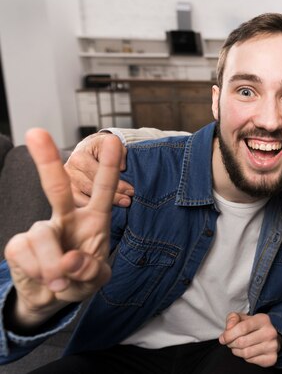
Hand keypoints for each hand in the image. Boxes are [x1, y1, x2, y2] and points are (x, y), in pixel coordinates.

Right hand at [3, 129, 121, 330]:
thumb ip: (90, 271)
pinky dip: (38, 272)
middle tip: (35, 133)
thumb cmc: (81, 278)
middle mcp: (66, 217)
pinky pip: (25, 254)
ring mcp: (41, 228)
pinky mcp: (18, 244)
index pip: (103, 190)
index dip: (108, 167)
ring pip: (43, 237)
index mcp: (94, 219)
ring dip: (53, 266)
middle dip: (46, 160)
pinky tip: (44, 278)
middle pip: (57, 187)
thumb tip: (69, 259)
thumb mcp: (96, 279)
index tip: (113, 141)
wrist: (52, 298)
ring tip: (60, 282)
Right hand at [64, 132, 132, 206]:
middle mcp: (69, 171)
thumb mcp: (111, 143)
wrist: (88, 150)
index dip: (116, 183)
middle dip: (113, 196)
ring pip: (84, 199)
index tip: (130, 190)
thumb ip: (119, 152)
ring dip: (104, 205)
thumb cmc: (102, 148)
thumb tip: (123, 167)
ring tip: (122, 204)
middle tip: (128, 200)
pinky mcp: (68, 195)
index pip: (98, 173)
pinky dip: (94, 209)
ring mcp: (66, 184)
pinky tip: (107, 211)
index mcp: (79, 157)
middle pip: (91, 188)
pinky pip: (80, 204)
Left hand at [218, 312, 281, 366]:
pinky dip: (245, 358)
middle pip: (242, 342)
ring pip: (245, 353)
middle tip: (230, 342)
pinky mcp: (272, 358)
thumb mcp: (242, 318)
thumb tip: (228, 329)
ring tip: (237, 347)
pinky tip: (247, 351)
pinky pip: (251, 360)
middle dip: (231, 343)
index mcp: (263, 319)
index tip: (223, 338)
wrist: (269, 337)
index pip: (242, 328)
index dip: (229, 334)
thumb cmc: (252, 327)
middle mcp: (270, 332)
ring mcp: (272, 346)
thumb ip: (233, 318)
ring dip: (236, 351)